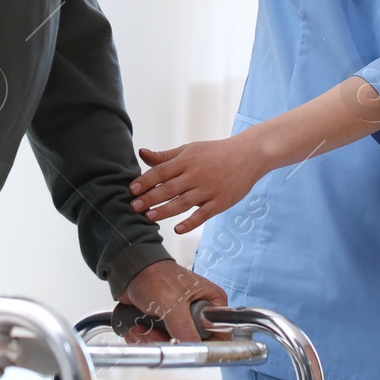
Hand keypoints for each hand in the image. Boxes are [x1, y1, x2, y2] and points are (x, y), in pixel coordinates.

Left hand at [118, 259, 226, 342]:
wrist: (132, 272)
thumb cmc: (154, 275)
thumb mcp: (171, 302)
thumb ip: (184, 328)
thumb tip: (193, 349)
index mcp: (212, 301)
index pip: (220, 333)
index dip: (203, 344)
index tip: (185, 346)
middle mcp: (201, 311)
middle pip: (195, 343)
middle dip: (171, 343)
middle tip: (156, 333)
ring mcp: (185, 319)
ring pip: (177, 346)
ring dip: (155, 340)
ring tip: (143, 328)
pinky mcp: (170, 324)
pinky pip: (163, 342)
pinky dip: (148, 338)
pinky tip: (140, 328)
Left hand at [130, 134, 269, 233]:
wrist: (248, 155)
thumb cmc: (214, 152)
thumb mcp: (189, 149)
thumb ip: (165, 156)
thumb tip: (141, 153)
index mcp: (186, 160)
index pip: (161, 171)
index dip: (146, 181)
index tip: (132, 190)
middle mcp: (196, 175)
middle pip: (169, 189)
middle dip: (150, 198)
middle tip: (133, 207)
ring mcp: (209, 189)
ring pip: (183, 203)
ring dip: (165, 211)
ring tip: (149, 218)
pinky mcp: (221, 202)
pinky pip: (203, 214)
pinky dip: (191, 222)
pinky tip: (178, 229)